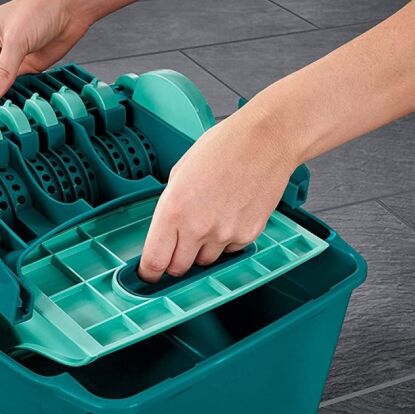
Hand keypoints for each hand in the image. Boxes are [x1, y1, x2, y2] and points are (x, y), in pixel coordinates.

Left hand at [138, 105, 297, 282]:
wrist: (265, 141)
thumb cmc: (225, 147)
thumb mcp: (180, 172)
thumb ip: (170, 205)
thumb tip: (166, 229)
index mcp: (174, 209)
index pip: (155, 260)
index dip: (149, 271)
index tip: (148, 273)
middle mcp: (198, 227)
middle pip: (179, 269)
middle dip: (175, 261)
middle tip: (179, 245)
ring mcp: (225, 234)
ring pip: (206, 261)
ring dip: (203, 250)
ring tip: (212, 218)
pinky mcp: (248, 235)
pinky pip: (230, 251)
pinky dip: (227, 241)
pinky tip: (231, 214)